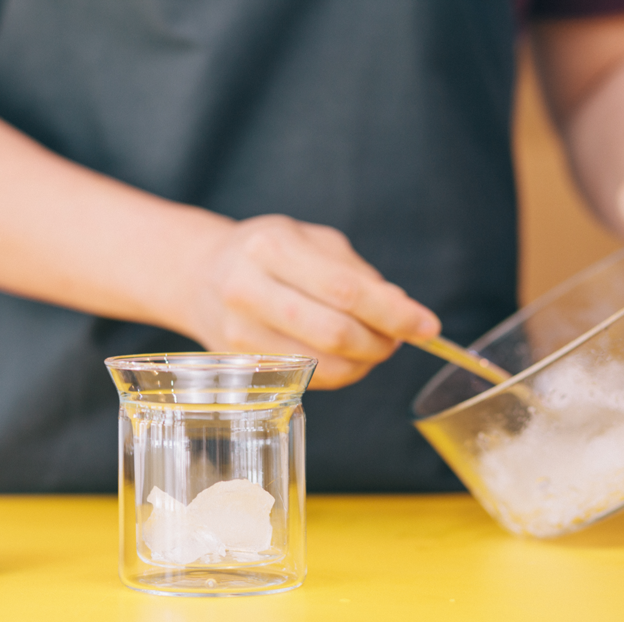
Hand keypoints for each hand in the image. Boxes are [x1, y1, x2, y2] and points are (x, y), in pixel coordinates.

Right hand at [187, 215, 440, 389]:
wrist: (197, 275)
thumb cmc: (264, 252)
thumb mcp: (309, 240)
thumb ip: (356, 273)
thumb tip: (402, 309)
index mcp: (270, 247)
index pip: (345, 290)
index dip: (393, 313)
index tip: (426, 325)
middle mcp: (248, 289)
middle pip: (334, 332)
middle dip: (380, 342)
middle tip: (399, 339)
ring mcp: (240, 331)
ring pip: (321, 364)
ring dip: (363, 363)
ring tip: (374, 347)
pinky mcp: (241, 362)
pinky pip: (305, 378)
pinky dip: (338, 373)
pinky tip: (346, 357)